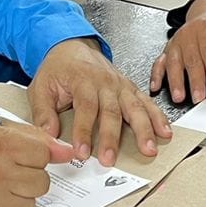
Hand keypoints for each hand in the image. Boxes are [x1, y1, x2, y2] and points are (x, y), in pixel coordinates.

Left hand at [29, 38, 170, 165]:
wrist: (72, 47)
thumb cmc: (58, 68)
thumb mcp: (40, 87)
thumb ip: (43, 112)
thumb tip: (47, 134)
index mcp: (82, 79)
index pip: (85, 107)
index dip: (83, 130)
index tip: (81, 152)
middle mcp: (105, 82)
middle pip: (111, 111)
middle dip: (112, 138)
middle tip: (110, 159)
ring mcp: (120, 85)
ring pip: (135, 107)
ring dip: (144, 129)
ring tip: (149, 149)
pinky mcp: (130, 88)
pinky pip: (147, 103)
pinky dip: (158, 117)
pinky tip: (164, 131)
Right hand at [149, 6, 205, 104]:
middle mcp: (189, 35)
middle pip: (191, 59)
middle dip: (194, 80)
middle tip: (199, 97)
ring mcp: (176, 42)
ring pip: (173, 62)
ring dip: (175, 81)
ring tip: (179, 96)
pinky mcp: (168, 48)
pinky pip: (159, 62)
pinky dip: (156, 75)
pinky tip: (155, 86)